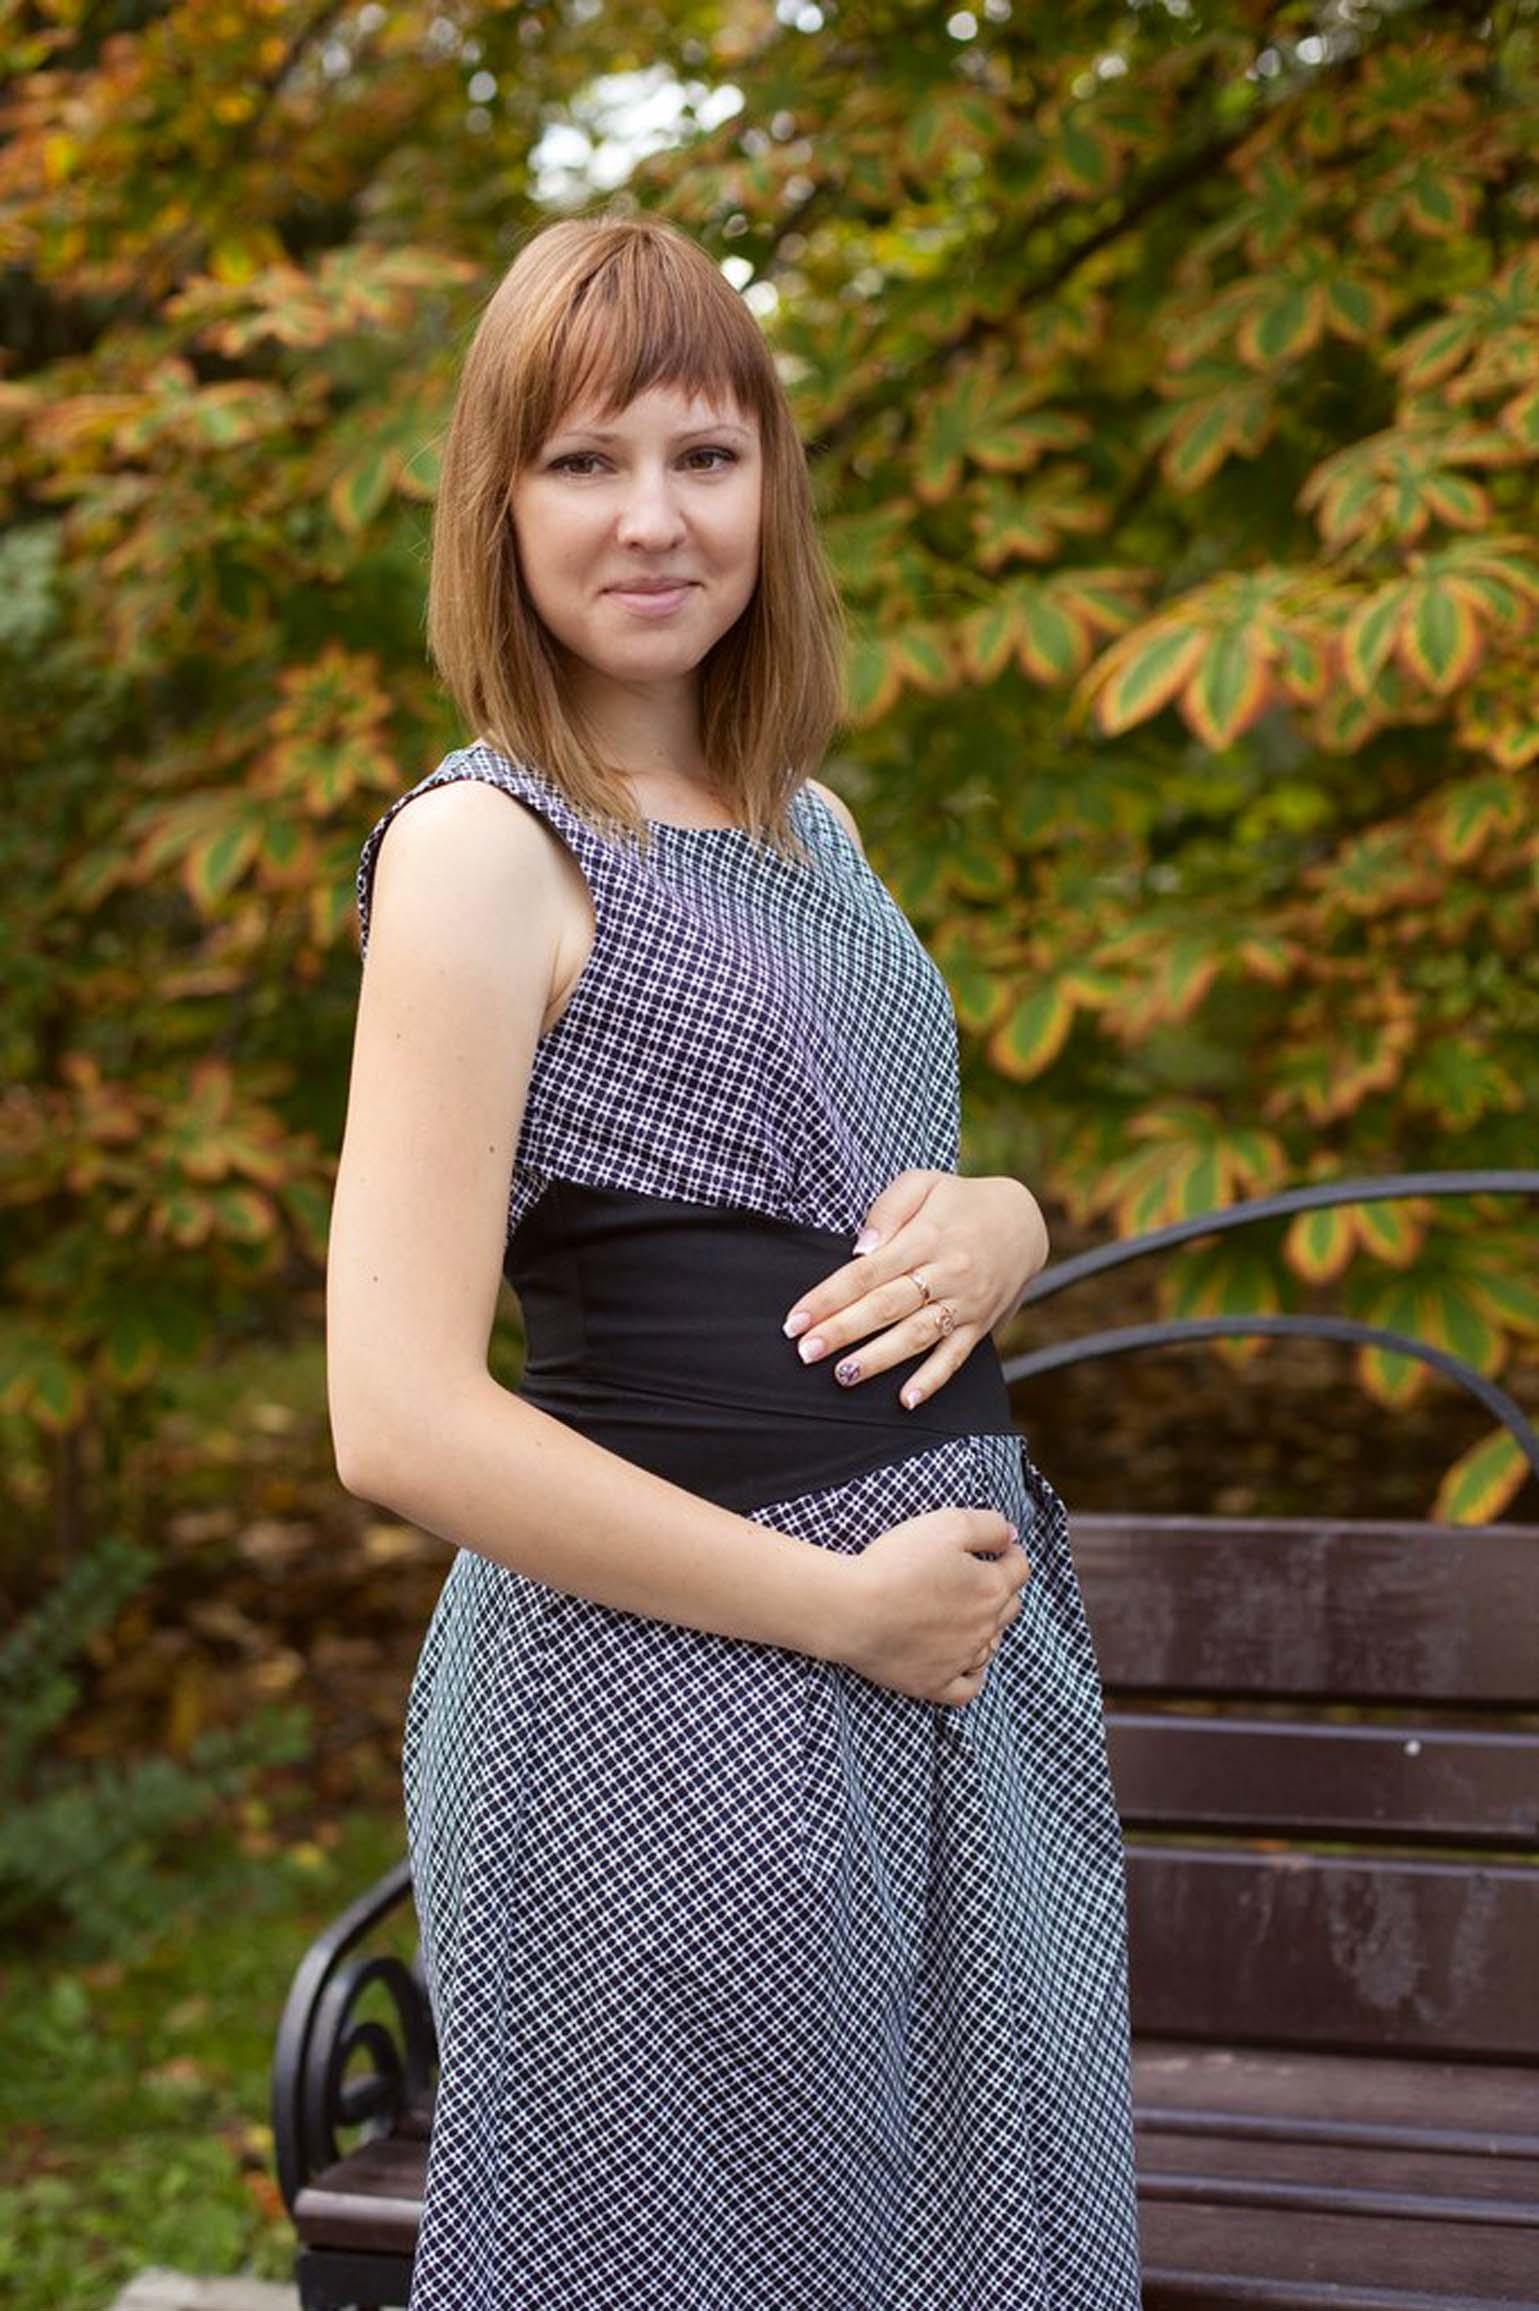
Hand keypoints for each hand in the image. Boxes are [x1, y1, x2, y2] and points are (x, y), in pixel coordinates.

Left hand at [782, 1169, 1048, 1408]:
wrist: (1026, 1222)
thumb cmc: (960, 1202)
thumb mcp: (924, 1183)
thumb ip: (888, 1209)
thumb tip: (860, 1249)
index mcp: (924, 1238)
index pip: (866, 1272)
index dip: (828, 1298)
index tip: (795, 1320)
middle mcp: (945, 1273)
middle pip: (886, 1307)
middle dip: (843, 1331)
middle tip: (806, 1352)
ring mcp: (964, 1303)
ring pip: (916, 1335)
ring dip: (879, 1359)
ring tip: (843, 1376)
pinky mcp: (980, 1325)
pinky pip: (955, 1357)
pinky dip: (932, 1380)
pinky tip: (906, 1400)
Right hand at [832, 1505, 1030, 1705]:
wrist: (853, 1608)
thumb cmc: (898, 1562)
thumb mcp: (948, 1523)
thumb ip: (989, 1526)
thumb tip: (1011, 1535)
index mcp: (991, 1588)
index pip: (1020, 1569)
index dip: (1011, 1553)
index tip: (999, 1548)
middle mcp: (984, 1628)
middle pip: (1010, 1607)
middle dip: (1001, 1588)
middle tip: (976, 1576)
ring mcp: (961, 1660)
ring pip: (992, 1645)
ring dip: (987, 1628)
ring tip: (965, 1613)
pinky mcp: (934, 1683)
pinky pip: (968, 1689)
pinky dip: (972, 1674)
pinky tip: (964, 1661)